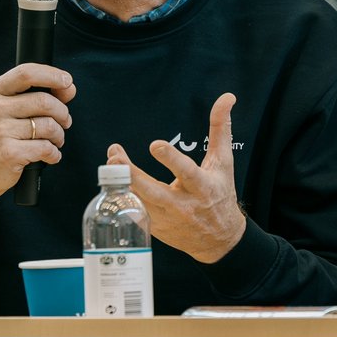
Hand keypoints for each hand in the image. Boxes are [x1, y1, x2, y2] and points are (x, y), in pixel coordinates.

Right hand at [0, 63, 76, 224]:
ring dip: (59, 136)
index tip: (67, 82)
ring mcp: (0, 131)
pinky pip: (46, 148)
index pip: (26, 73)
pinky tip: (49, 156)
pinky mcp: (9, 153)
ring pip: (49, 126)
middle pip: (44, 100)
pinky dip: (54, 154)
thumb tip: (68, 88)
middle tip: (64, 123)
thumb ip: (32, 97)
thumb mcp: (1, 112)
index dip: (52, 75)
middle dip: (62, 113)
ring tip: (54, 142)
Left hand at [106, 93, 246, 262]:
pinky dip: (121, 197)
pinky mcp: (154, 228)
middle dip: (132, 175)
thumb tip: (226, 98)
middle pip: (153, 191)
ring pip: (138, 202)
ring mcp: (166, 219)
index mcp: (201, 187)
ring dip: (121, 183)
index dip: (170, 159)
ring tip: (110, 162)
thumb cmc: (220, 194)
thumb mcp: (223, 163)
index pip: (185, 172)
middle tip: (114, 156)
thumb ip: (221, 129)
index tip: (155, 145)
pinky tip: (111, 181)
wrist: (219, 238)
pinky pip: (133, 212)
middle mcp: (183, 205)